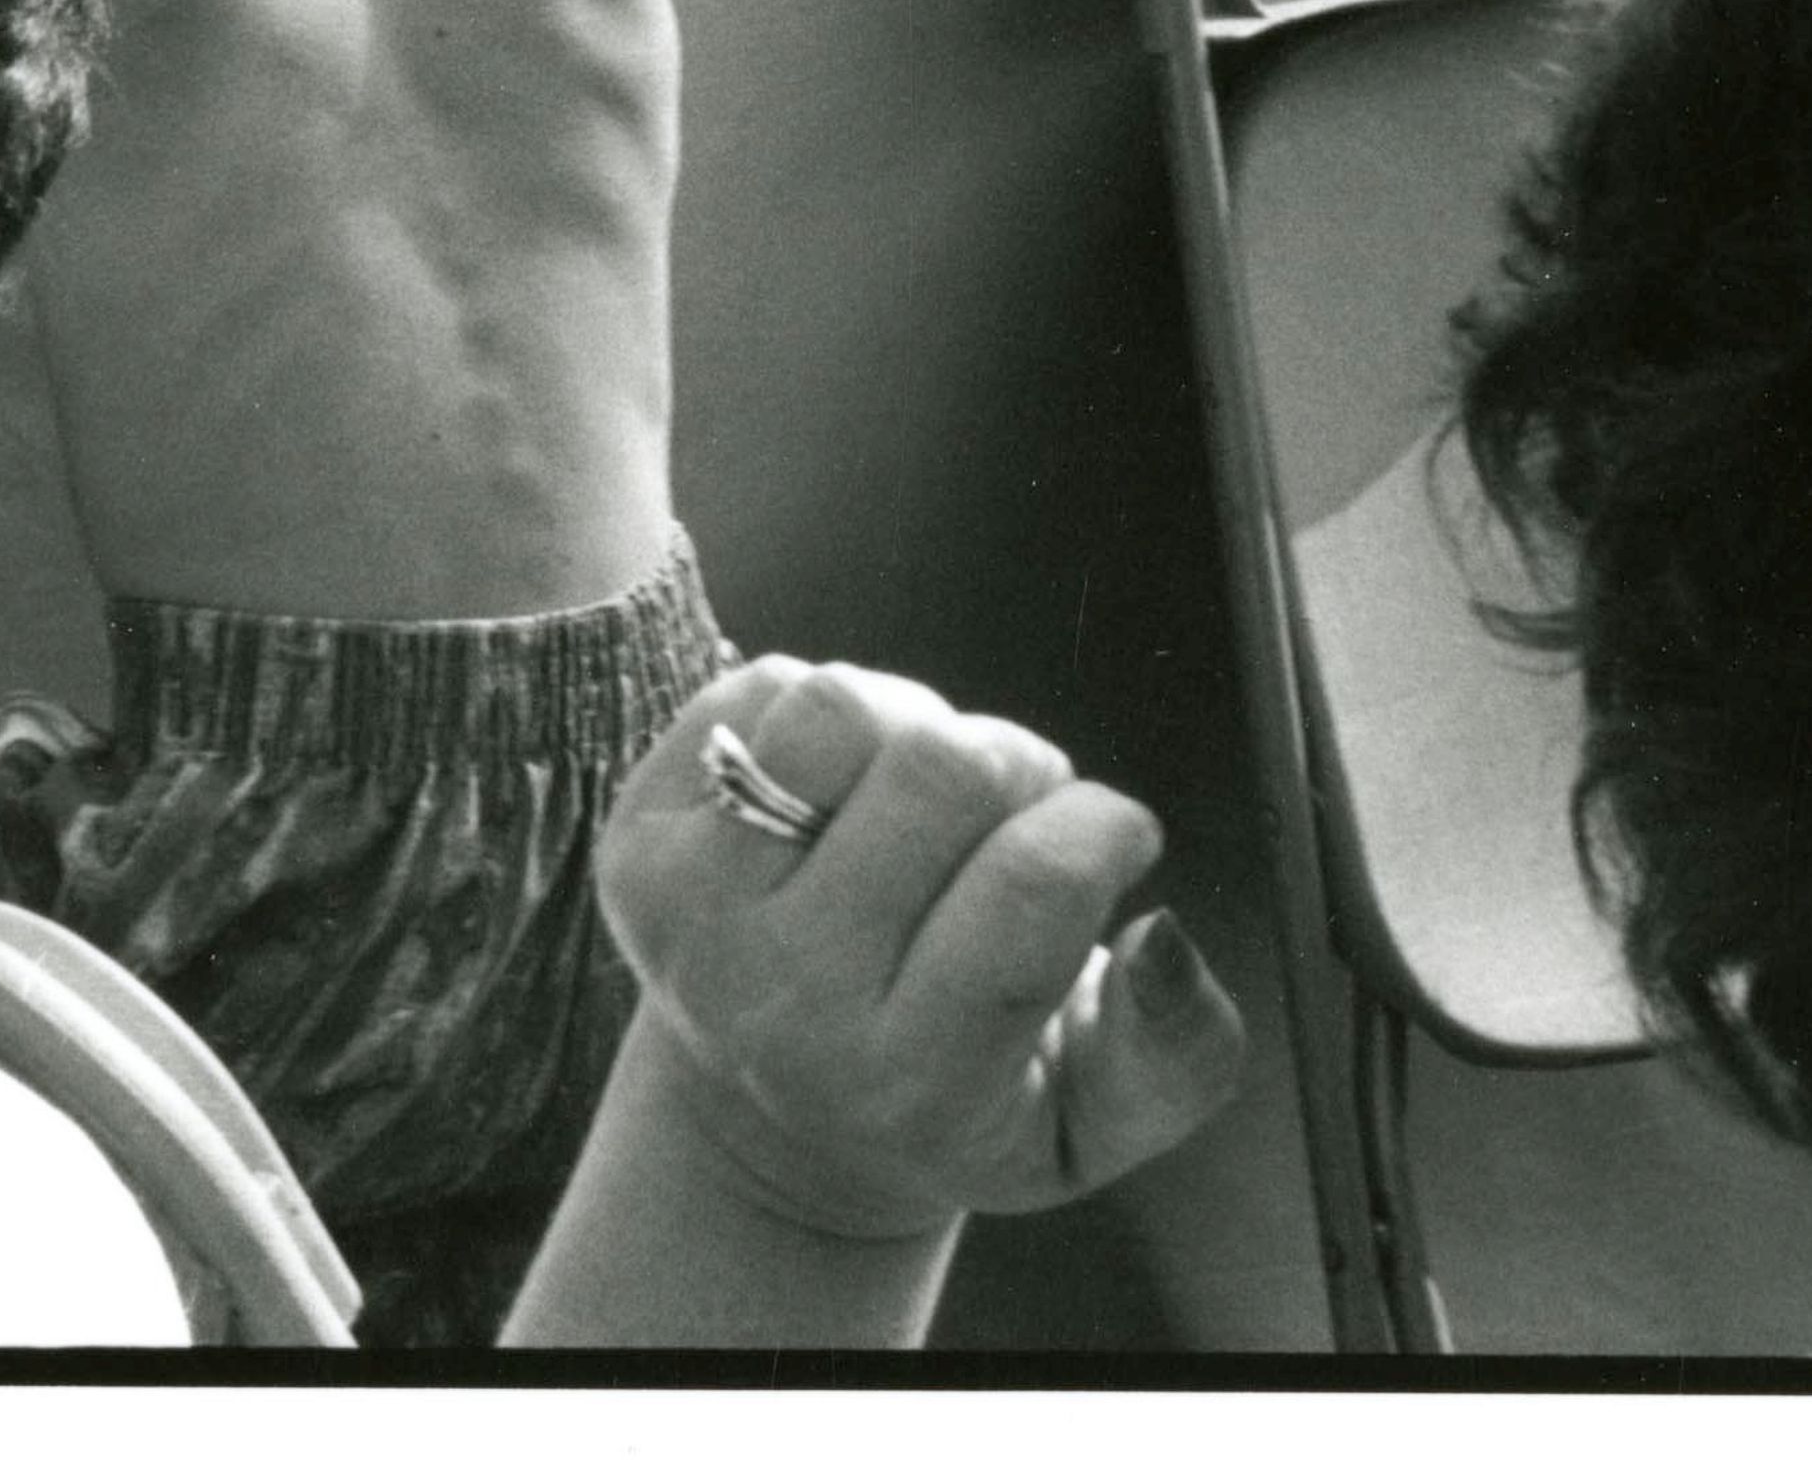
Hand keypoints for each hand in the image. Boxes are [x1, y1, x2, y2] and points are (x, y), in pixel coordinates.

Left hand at [597, 659, 1247, 1239]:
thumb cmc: (963, 1103)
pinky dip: (830, 716)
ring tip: (929, 796)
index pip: (1032, 887)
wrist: (773, 1121)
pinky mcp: (636, 848)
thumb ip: (1174, 1049)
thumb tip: (1164, 935)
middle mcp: (784, 1008)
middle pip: (943, 772)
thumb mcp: (1094, 1123)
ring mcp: (693, 922)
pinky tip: (845, 796)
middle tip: (1021, 812)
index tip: (1118, 836)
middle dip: (1020, 762)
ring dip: (917, 724)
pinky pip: (760, 688)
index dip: (1106, 826)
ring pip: (842, 709)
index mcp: (910, 1087)